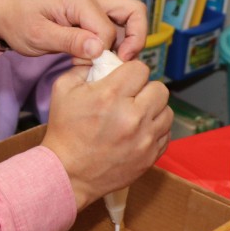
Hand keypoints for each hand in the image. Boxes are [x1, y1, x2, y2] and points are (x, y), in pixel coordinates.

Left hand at [0, 0, 147, 60]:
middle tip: (124, 63)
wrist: (4, 13)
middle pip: (133, 11)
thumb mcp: (38, 36)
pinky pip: (114, 26)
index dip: (105, 51)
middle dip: (135, 38)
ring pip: (127, 18)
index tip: (93, 67)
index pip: (107, 27)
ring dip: (127, 41)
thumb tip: (98, 50)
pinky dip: (115, 42)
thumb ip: (69, 41)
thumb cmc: (17, 22)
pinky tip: (100, 59)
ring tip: (113, 63)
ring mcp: (93, 5)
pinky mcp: (91, 15)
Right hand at [40, 61, 171, 209]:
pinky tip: (138, 132)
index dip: (131, 71)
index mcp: (111, 95)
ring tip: (136, 115)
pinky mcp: (150, 156)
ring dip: (153, 110)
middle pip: (159, 88)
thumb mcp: (63, 89)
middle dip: (145, 89)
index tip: (122, 80)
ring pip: (167, 111)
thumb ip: (85, 67)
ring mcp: (145, 139)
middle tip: (131, 97)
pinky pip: (166, 134)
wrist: (68, 173)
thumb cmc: (64, 131)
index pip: (140, 69)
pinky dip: (155, 130)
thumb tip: (103, 58)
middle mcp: (133, 116)